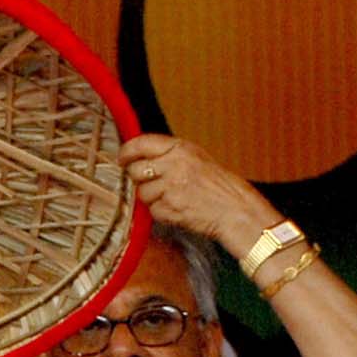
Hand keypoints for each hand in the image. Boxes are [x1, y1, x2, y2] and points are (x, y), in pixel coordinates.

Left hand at [119, 133, 273, 262]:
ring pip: (142, 193)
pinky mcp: (169, 208)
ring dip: (152, 198)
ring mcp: (171, 187)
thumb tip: (138, 157)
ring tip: (172, 197)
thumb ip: (168, 155)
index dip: (127, 152)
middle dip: (138, 179)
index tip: (122, 158)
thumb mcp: (195, 158)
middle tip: (150, 182)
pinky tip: (177, 208)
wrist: (234, 208)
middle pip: (135, 171)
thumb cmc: (216, 184)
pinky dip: (161, 212)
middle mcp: (173, 165)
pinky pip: (152, 211)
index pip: (141, 144)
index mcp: (180, 149)